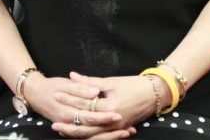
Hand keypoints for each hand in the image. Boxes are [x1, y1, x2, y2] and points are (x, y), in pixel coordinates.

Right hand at [21, 74, 131, 138]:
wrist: (35, 94)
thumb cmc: (50, 87)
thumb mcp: (64, 84)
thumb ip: (80, 88)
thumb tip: (94, 91)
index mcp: (66, 112)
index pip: (89, 117)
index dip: (104, 116)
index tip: (118, 114)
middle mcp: (69, 123)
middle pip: (93, 132)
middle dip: (111, 131)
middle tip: (128, 128)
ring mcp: (71, 128)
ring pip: (93, 137)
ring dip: (110, 136)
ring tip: (128, 132)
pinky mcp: (73, 130)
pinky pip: (90, 137)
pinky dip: (104, 136)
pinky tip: (119, 133)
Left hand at [49, 72, 165, 137]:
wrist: (156, 93)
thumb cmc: (134, 84)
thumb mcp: (112, 81)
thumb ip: (90, 82)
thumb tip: (72, 76)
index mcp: (110, 106)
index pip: (85, 104)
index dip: (70, 99)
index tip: (57, 95)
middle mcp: (112, 120)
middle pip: (86, 125)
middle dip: (69, 124)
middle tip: (53, 122)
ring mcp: (116, 127)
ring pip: (92, 134)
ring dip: (77, 133)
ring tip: (62, 130)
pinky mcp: (119, 129)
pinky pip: (101, 135)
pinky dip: (89, 135)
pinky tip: (79, 133)